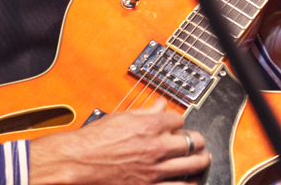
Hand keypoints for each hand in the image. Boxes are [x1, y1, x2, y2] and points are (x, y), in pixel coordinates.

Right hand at [29, 98, 209, 184]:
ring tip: (202, 158)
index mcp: (150, 125)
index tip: (176, 125)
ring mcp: (155, 169)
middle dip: (197, 140)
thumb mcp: (120, 117)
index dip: (178, 122)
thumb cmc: (94, 140)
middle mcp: (157, 147)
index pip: (179, 119)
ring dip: (200, 160)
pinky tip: (189, 180)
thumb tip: (159, 104)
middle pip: (193, 141)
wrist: (79, 162)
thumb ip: (145, 111)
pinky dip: (187, 183)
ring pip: (193, 164)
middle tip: (198, 141)